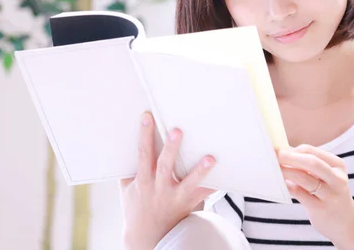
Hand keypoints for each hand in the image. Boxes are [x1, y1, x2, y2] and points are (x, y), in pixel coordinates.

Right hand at [119, 112, 216, 249]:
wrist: (147, 238)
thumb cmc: (137, 208)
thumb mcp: (127, 189)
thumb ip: (130, 168)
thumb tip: (129, 141)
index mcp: (143, 181)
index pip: (143, 154)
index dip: (144, 135)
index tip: (148, 116)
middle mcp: (159, 189)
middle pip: (165, 166)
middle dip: (170, 148)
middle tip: (177, 130)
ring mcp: (175, 197)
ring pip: (189, 183)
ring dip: (199, 170)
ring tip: (210, 157)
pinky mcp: (189, 204)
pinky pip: (204, 194)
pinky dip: (214, 184)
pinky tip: (226, 175)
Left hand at [277, 145, 353, 245]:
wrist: (348, 224)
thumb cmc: (330, 194)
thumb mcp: (328, 176)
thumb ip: (309, 165)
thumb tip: (283, 152)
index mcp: (337, 165)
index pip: (311, 151)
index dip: (292, 150)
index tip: (278, 150)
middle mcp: (337, 179)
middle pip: (311, 162)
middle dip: (290, 157)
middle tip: (274, 156)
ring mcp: (330, 195)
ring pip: (304, 178)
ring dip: (286, 171)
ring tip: (274, 170)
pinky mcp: (321, 209)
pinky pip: (300, 194)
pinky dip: (288, 186)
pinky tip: (281, 184)